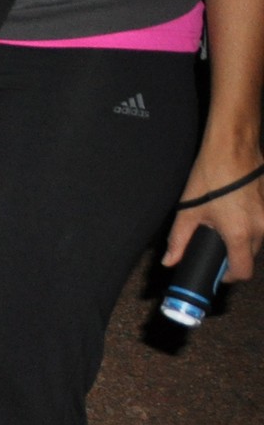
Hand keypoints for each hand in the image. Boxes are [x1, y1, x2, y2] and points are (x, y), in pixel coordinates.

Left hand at [165, 148, 263, 282]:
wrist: (233, 148)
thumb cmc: (211, 175)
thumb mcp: (189, 210)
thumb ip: (178, 239)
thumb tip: (169, 261)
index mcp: (241, 233)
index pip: (242, 271)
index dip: (227, 276)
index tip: (215, 272)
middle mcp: (261, 228)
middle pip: (249, 257)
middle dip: (232, 257)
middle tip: (213, 246)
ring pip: (257, 242)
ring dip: (242, 241)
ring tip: (222, 227)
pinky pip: (262, 226)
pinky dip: (250, 226)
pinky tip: (233, 214)